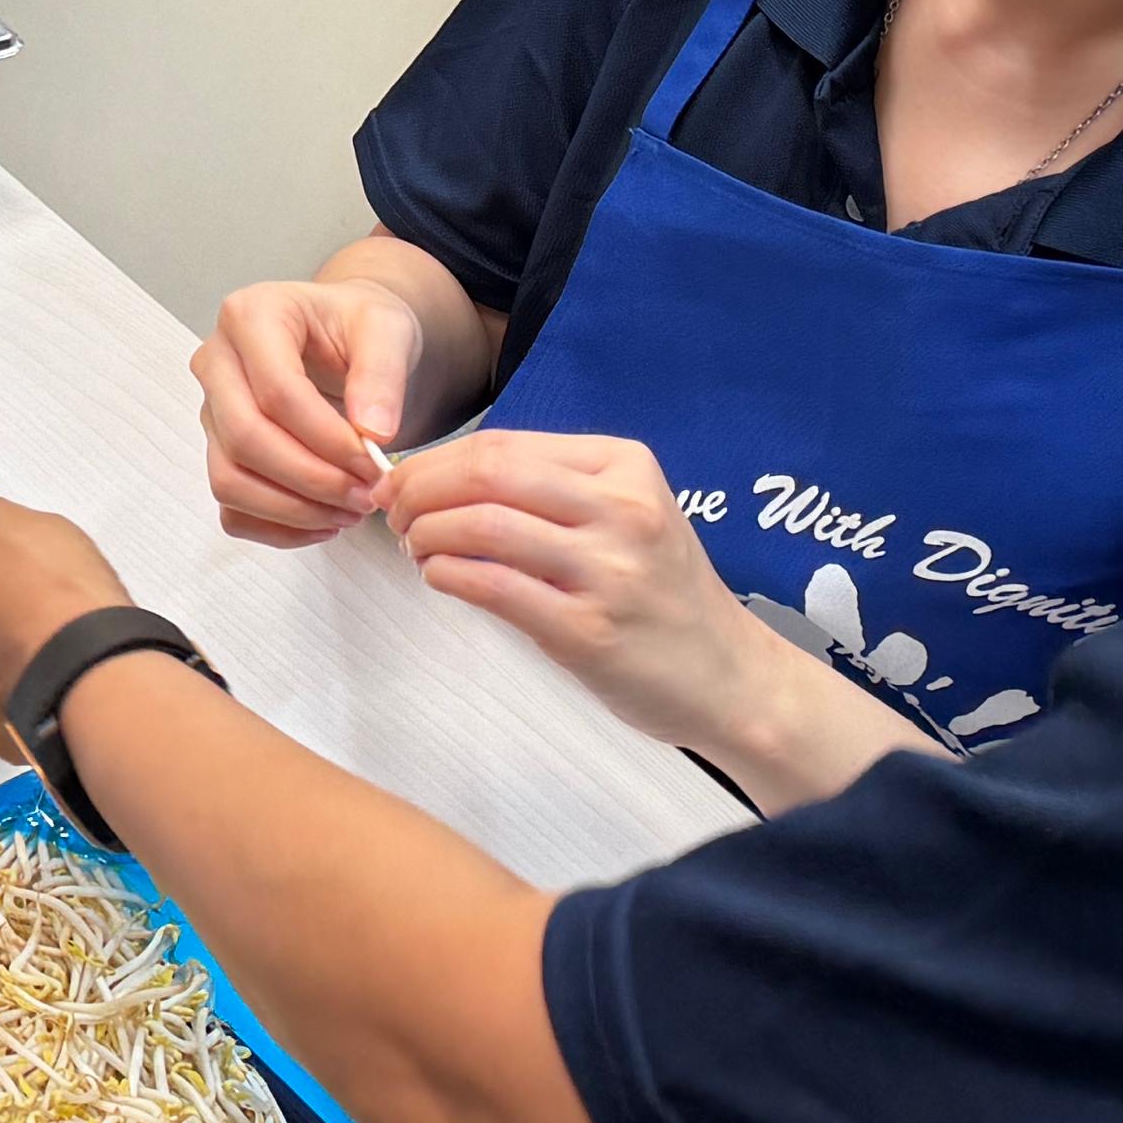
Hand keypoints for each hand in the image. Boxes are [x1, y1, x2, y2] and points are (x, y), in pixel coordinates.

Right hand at [193, 275, 424, 544]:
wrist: (342, 338)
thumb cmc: (357, 326)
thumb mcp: (386, 329)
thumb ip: (382, 374)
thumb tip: (374, 433)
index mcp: (250, 316)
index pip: (276, 391)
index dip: (327, 439)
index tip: (374, 464)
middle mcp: (216, 363)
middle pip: (245, 439)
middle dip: (311, 480)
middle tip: (366, 495)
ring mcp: (210, 413)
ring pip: (229, 481)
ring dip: (294, 510)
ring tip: (350, 511)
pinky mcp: (218, 453)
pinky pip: (232, 510)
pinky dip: (278, 528)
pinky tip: (325, 521)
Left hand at [374, 430, 777, 748]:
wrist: (729, 677)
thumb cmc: (664, 596)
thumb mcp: (627, 518)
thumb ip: (551, 493)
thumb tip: (443, 481)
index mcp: (626, 468)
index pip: (505, 445)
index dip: (435, 460)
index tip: (402, 481)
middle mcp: (621, 511)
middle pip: (488, 474)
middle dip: (420, 489)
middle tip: (394, 512)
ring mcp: (607, 571)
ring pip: (483, 526)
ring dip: (427, 534)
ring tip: (415, 549)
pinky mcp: (588, 631)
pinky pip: (494, 587)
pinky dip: (447, 574)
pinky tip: (437, 577)